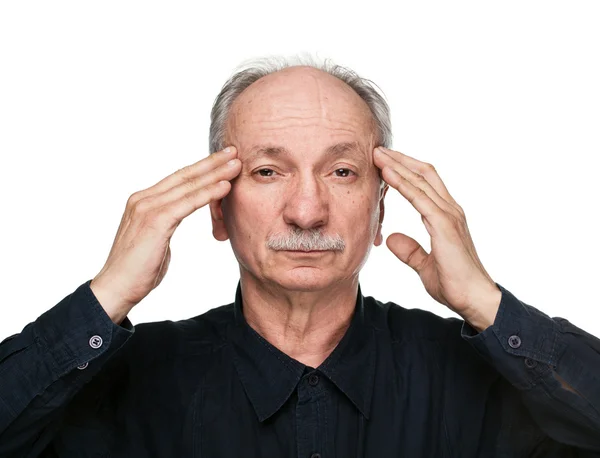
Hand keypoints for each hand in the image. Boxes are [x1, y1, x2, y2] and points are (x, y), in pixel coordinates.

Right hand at [90, 147, 241, 322]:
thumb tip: (176, 218)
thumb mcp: (157, 239)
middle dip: (211, 162)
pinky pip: (187, 203)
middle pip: (184, 176)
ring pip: (188, 186)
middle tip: (234, 150)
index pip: (178, 179)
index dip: (201, 167)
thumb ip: (167, 223)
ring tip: (236, 164)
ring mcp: (147, 208)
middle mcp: (143, 199)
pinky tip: (224, 186)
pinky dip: (207, 193)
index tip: (222, 159)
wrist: (116, 288)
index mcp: (143, 201)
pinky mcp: (155, 222)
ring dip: (215, 174)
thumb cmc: (138, 269)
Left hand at [373, 146, 500, 329]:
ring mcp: (449, 215)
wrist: (474, 299)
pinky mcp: (445, 225)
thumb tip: (391, 238)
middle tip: (377, 150)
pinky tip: (388, 174)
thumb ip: (409, 250)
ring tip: (377, 154)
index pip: (424, 183)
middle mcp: (450, 210)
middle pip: (424, 174)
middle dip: (400, 159)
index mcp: (445, 216)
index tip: (384, 162)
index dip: (404, 170)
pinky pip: (420, 198)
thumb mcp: (423, 265)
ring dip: (398, 165)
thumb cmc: (454, 284)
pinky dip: (403, 184)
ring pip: (421, 180)